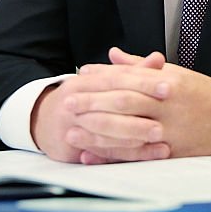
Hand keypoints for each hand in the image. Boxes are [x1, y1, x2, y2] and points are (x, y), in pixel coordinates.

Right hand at [30, 48, 170, 163]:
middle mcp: (77, 100)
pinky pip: (104, 151)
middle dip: (143, 110)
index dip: (145, 82)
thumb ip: (133, 70)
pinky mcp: (73, 147)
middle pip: (114, 104)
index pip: (119, 78)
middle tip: (168, 113)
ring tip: (161, 137)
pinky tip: (147, 153)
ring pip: (109, 130)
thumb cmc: (81, 98)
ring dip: (136, 133)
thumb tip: (158, 58)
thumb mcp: (103, 81)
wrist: (42, 119)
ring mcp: (73, 124)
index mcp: (86, 80)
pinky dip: (127, 152)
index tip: (168, 87)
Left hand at [66, 47, 210, 162]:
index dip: (102, 77)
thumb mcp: (176, 73)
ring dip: (96, 129)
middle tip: (67, 102)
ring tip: (72, 128)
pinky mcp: (170, 151)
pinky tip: (93, 153)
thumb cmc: (204, 94)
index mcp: (168, 81)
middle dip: (92, 102)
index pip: (128, 77)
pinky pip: (135, 154)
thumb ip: (141, 66)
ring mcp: (169, 129)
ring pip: (126, 129)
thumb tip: (112, 54)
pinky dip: (112, 154)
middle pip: (123, 102)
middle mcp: (167, 104)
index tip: (80, 76)